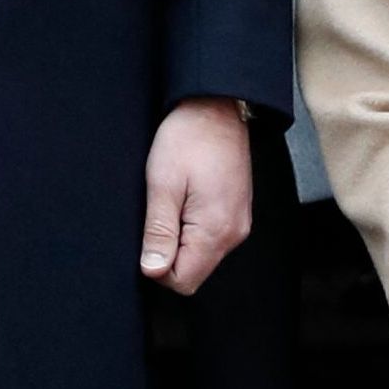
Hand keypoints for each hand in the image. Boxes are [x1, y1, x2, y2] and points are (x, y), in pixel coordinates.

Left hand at [141, 98, 253, 294]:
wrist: (217, 107)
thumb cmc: (187, 140)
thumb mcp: (162, 185)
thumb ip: (159, 232)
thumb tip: (152, 271)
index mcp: (216, 230)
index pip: (183, 281)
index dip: (157, 267)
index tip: (149, 234)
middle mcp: (234, 234)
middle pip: (193, 271)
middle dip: (168, 253)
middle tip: (158, 213)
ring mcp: (239, 223)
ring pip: (201, 255)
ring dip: (179, 239)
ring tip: (173, 201)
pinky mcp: (236, 213)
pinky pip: (211, 238)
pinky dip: (192, 228)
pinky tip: (185, 198)